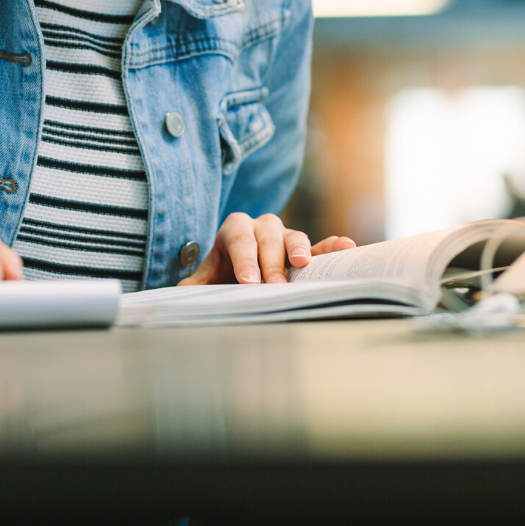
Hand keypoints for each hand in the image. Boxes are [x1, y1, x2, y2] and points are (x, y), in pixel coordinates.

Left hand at [178, 213, 355, 285]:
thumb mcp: (200, 284)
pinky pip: (321, 246)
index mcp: (234, 229)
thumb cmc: (218, 280)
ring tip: (302, 264)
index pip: (239, 238)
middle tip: (273, 286)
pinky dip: (332, 246)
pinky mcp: (306, 250)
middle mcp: (261, 227)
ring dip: (299, 249)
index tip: (248, 282)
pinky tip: (347, 247)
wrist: (235, 278)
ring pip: (293, 236)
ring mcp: (286, 237)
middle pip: (268, 237)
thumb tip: (177, 298)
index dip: (244, 258)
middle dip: (270, 262)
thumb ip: (190, 289)